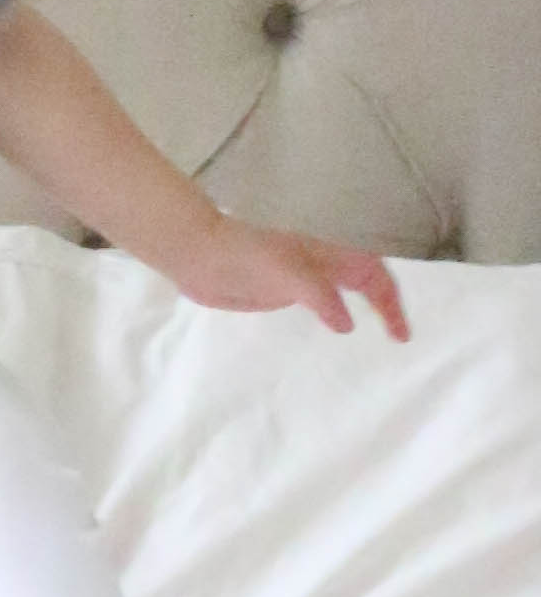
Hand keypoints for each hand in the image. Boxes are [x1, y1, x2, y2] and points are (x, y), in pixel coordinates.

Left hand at [161, 209, 411, 339]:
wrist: (197, 254)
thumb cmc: (242, 256)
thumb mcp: (286, 271)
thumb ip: (318, 294)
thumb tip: (347, 324)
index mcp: (325, 257)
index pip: (373, 275)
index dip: (391, 302)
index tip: (400, 336)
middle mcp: (317, 267)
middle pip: (364, 282)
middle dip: (386, 305)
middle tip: (398, 338)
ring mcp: (297, 280)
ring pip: (341, 294)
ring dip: (362, 312)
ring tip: (371, 342)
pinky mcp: (275, 293)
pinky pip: (314, 308)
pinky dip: (330, 321)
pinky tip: (325, 340)